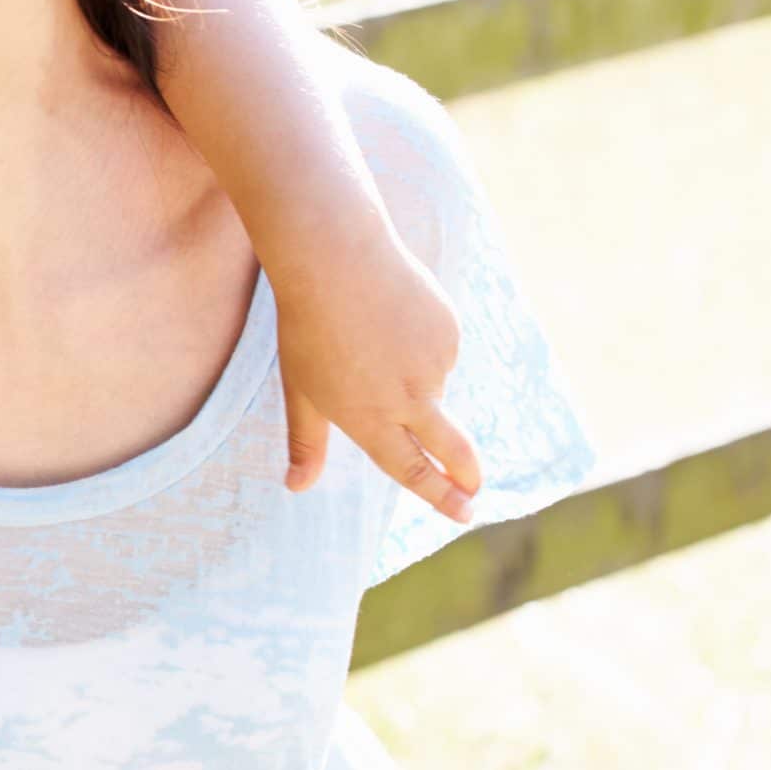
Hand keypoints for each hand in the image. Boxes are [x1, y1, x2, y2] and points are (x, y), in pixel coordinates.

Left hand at [273, 230, 480, 521]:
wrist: (335, 257)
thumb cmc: (306, 325)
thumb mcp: (298, 388)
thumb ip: (307, 441)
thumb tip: (296, 487)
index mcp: (369, 419)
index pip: (412, 469)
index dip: (440, 494)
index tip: (464, 512)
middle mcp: (409, 400)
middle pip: (451, 447)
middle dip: (466, 472)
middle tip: (474, 488)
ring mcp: (435, 365)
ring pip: (431, 384)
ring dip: (411, 373)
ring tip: (370, 334)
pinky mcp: (450, 333)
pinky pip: (438, 349)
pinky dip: (419, 341)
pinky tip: (393, 313)